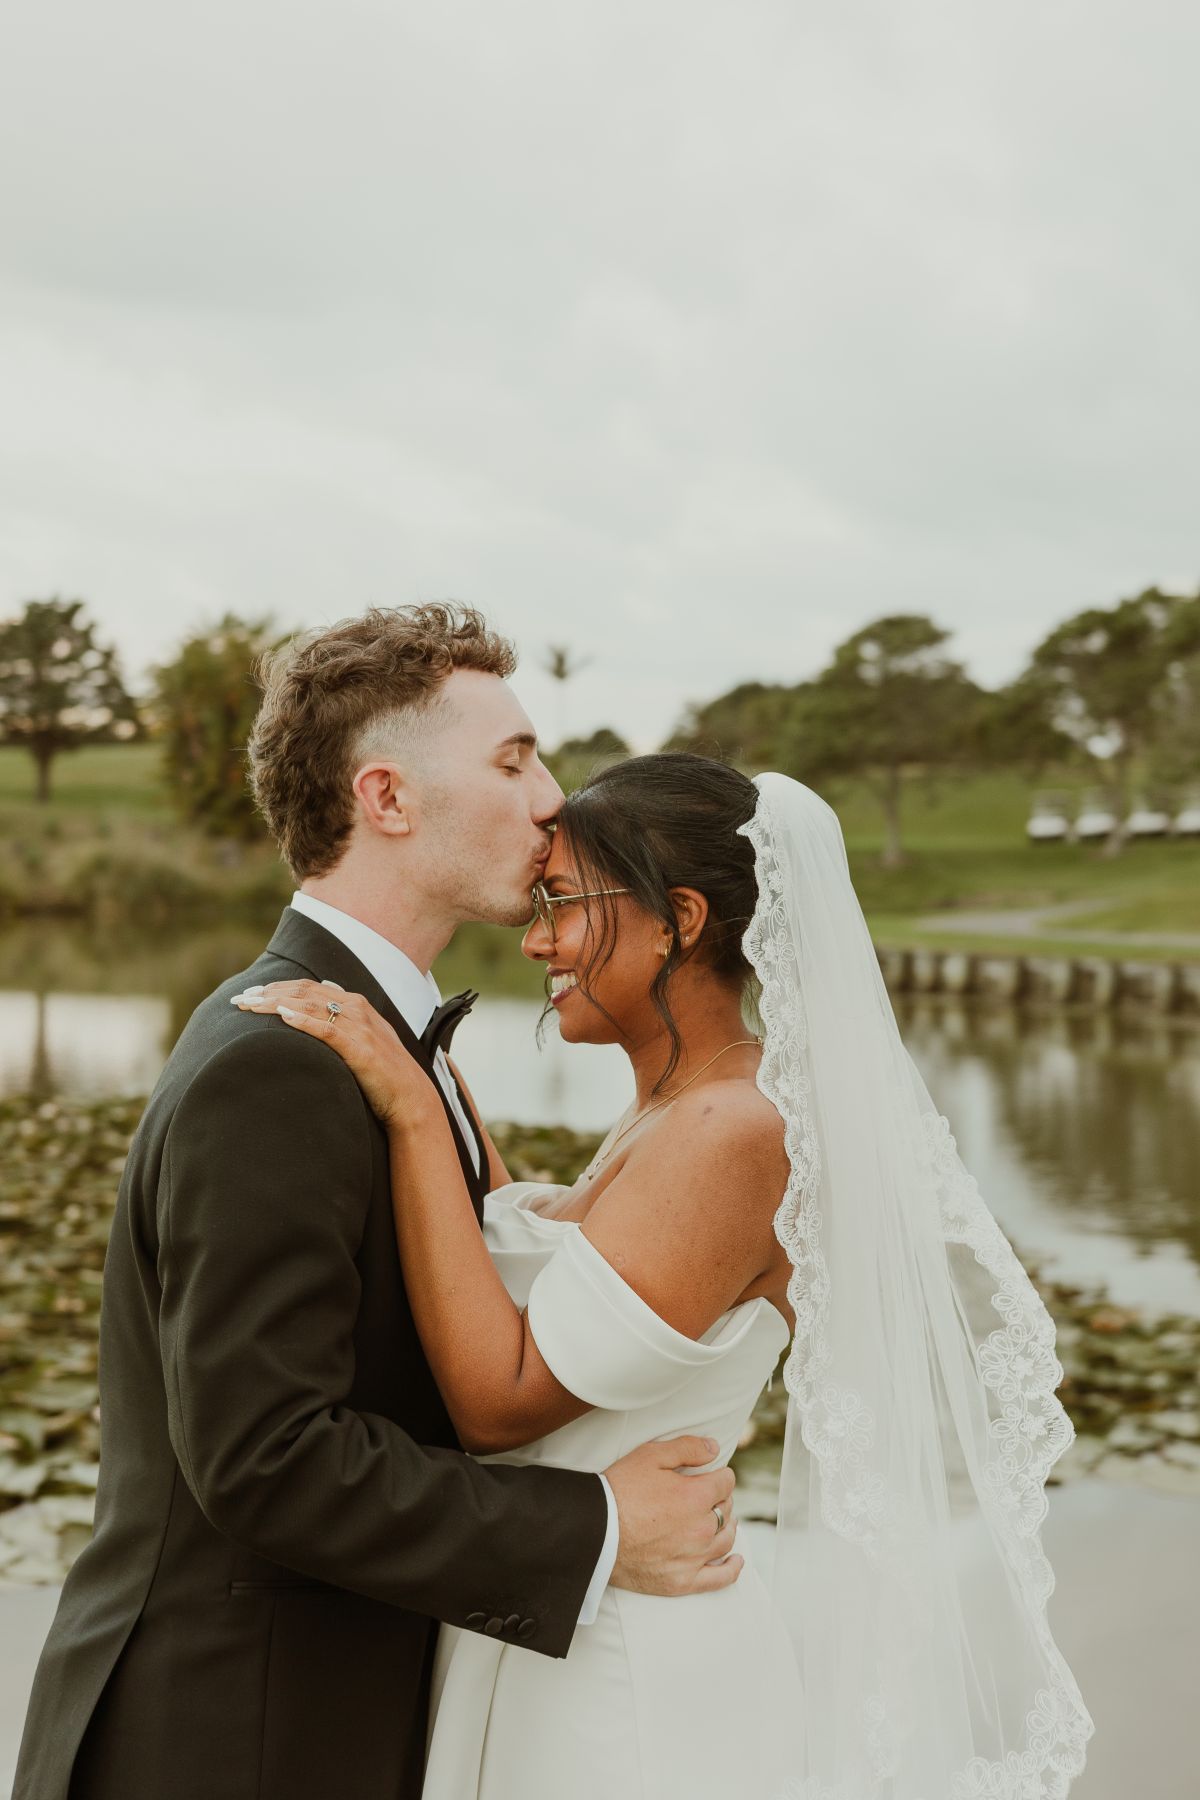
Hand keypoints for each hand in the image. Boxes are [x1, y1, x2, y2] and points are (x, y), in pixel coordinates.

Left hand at [230, 979, 438, 1128]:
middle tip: (239, 999)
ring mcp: (360, 1027)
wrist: (412, 1098)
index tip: (251, 994)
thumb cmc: (384, 1074)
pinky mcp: (361, 1049)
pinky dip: (304, 1021)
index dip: (277, 987)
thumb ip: (340, 1024)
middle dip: (268, 993)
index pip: (309, 987)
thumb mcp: (362, 1041)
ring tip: (249, 1006)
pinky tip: (283, 1018)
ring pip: (311, 1006)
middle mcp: (357, 1009)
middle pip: (304, 992)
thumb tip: (309, 1010)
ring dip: (276, 1004)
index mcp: (356, 1004)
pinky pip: (328, 1030)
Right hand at [604, 1436, 741, 1596]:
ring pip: (726, 1539)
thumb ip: (687, 1448)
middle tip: (705, 1496)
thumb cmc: (619, 1490)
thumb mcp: (650, 1455)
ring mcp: (694, 1557)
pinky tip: (735, 1560)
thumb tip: (715, 1448)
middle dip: (719, 1499)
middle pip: (726, 1509)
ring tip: (719, 1521)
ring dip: (726, 1526)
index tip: (709, 1475)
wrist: (594, 1532)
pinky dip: (732, 1568)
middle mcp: (701, 1528)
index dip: (718, 1475)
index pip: (726, 1482)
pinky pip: (720, 1578)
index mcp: (696, 1496)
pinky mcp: (683, 1581)